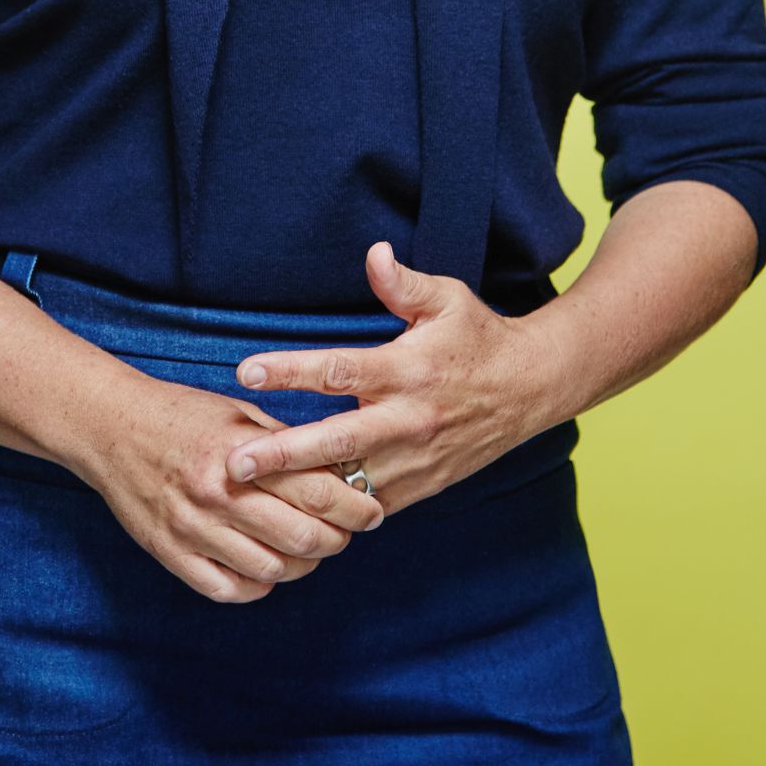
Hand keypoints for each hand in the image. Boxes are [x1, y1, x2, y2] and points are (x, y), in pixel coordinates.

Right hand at [86, 362, 385, 604]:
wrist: (111, 427)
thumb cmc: (182, 415)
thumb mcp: (239, 414)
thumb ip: (284, 444)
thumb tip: (338, 470)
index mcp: (241, 454)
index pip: (318, 491)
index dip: (356, 507)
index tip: (372, 510)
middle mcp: (218, 495)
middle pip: (302, 539)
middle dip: (337, 540)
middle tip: (345, 533)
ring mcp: (193, 529)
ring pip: (271, 571)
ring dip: (302, 566)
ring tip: (308, 549)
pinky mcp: (171, 555)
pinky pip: (229, 590)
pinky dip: (259, 585)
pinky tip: (267, 567)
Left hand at [224, 241, 551, 513]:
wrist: (532, 389)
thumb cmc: (478, 337)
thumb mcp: (447, 299)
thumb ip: (404, 283)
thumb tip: (374, 252)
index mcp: (408, 370)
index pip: (340, 371)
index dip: (290, 371)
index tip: (245, 372)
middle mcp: (409, 419)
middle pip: (336, 441)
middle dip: (283, 454)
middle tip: (234, 463)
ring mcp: (415, 458)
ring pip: (350, 483)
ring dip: (300, 491)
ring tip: (247, 498)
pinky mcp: (420, 486)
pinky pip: (368, 504)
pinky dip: (332, 510)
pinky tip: (290, 513)